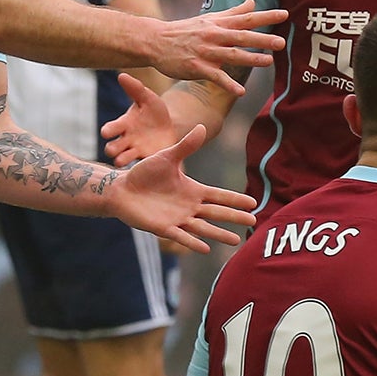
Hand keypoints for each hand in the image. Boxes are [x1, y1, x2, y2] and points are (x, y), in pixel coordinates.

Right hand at [102, 72, 179, 166]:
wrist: (169, 126)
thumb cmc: (153, 111)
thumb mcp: (147, 98)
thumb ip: (135, 88)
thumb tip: (121, 75)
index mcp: (123, 124)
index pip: (110, 129)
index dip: (107, 130)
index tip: (106, 132)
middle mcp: (125, 140)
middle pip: (112, 147)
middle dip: (111, 149)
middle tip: (113, 150)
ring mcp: (134, 151)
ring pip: (121, 159)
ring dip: (120, 160)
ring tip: (121, 161)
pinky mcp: (147, 159)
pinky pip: (141, 164)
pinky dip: (142, 165)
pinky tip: (146, 164)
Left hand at [103, 125, 257, 253]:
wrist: (122, 189)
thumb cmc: (144, 173)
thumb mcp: (167, 157)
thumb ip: (185, 146)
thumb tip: (202, 127)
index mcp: (192, 190)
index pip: (219, 195)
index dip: (235, 199)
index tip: (253, 203)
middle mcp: (189, 206)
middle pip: (216, 213)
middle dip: (234, 217)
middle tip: (254, 222)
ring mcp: (177, 218)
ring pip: (203, 228)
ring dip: (219, 234)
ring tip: (236, 241)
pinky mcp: (163, 228)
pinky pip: (181, 236)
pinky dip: (193, 242)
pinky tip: (206, 249)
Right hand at [148, 0, 284, 93]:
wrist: (155, 41)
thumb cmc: (185, 30)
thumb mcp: (209, 18)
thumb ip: (233, 12)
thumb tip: (252, 2)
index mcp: (219, 24)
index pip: (246, 19)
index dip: (265, 16)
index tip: (285, 14)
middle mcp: (214, 36)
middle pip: (241, 37)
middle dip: (261, 39)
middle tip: (281, 43)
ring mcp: (205, 52)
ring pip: (231, 55)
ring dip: (250, 59)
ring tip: (268, 62)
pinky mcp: (196, 67)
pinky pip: (215, 76)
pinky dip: (227, 84)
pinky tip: (240, 92)